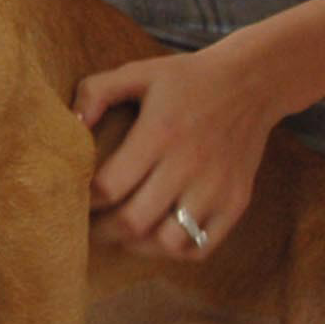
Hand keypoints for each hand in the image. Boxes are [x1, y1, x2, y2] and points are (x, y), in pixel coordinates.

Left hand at [76, 39, 279, 260]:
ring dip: (137, 245)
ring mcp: (216, 188)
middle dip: (102, 230)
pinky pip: (200, 247)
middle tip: (90, 226)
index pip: (109, 186)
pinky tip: (158, 236)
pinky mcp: (236, 203)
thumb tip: (72, 125)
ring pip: (167, 242)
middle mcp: (189, 165)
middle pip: (134, 221)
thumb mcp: (139, 72)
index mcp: (160, 133)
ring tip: (122, 233)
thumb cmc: (187, 80)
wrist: (252, 83)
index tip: (75, 197)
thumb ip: (97, 91)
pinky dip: (174, 251)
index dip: (85, 200)